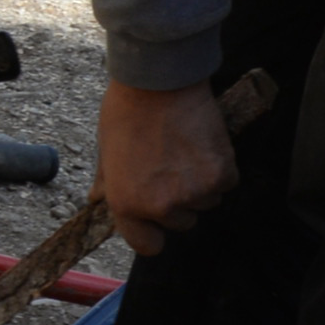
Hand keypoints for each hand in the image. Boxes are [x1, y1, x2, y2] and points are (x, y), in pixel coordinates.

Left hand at [96, 79, 238, 254]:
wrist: (160, 79)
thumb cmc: (127, 110)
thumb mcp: (106, 149)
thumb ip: (108, 182)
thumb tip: (97, 200)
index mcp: (127, 203)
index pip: (147, 246)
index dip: (153, 232)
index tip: (156, 217)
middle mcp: (161, 206)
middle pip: (181, 222)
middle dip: (178, 200)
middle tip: (170, 165)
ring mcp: (194, 193)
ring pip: (206, 202)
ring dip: (201, 183)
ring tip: (184, 149)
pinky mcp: (221, 175)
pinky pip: (226, 184)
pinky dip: (221, 168)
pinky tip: (203, 143)